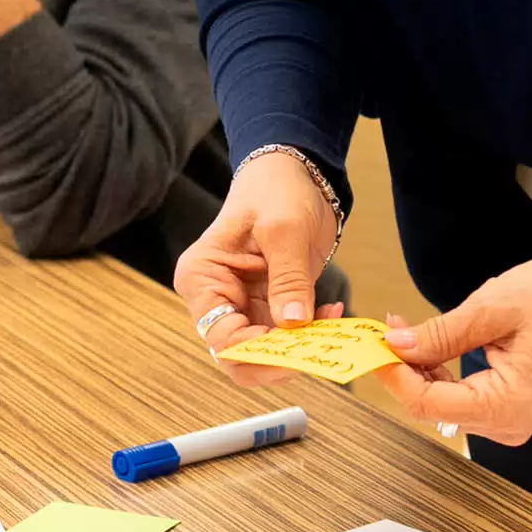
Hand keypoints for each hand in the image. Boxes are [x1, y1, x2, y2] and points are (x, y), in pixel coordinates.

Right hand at [173, 150, 344, 379]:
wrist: (292, 174)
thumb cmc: (276, 190)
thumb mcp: (285, 230)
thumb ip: (289, 280)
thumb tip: (294, 325)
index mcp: (201, 278)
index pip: (221, 339)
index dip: (259, 354)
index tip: (299, 349)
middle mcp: (214, 298)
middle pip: (240, 355)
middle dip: (281, 358)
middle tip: (319, 344)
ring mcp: (240, 306)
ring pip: (265, 354)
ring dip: (300, 348)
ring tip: (330, 322)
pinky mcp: (266, 307)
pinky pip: (285, 339)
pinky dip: (310, 334)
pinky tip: (330, 311)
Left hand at [373, 248, 531, 445]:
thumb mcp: (492, 308)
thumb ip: (441, 332)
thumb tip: (395, 344)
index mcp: (509, 405)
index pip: (429, 404)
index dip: (394, 375)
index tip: (372, 344)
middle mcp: (508, 423)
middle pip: (432, 407)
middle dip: (402, 369)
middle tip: (381, 328)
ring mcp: (508, 418)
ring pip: (441, 403)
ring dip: (416, 368)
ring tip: (399, 328)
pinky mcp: (506, 405)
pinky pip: (458, 395)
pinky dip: (436, 370)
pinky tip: (423, 342)